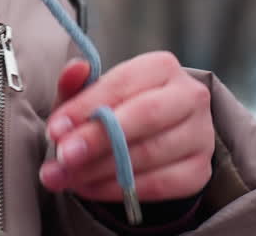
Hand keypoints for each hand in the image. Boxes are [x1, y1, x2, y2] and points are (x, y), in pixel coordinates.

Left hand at [39, 51, 213, 202]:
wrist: (151, 135)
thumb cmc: (116, 106)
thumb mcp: (91, 93)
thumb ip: (77, 83)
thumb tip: (75, 67)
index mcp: (161, 66)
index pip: (121, 84)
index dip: (85, 107)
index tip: (55, 129)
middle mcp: (189, 96)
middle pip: (144, 116)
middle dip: (97, 139)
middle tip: (63, 156)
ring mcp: (200, 135)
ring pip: (150, 153)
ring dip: (100, 169)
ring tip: (64, 176)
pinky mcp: (201, 170)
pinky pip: (160, 185)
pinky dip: (119, 189)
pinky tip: (88, 188)